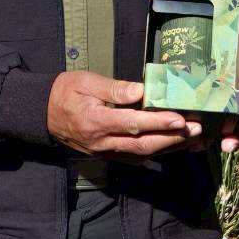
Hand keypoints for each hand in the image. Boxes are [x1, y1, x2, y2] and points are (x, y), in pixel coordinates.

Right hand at [47, 71, 201, 158]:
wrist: (42, 114)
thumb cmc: (65, 92)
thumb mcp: (86, 82)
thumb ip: (114, 87)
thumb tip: (141, 91)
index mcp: (97, 120)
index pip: (133, 123)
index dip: (159, 123)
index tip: (180, 119)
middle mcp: (102, 141)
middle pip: (142, 144)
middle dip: (171, 139)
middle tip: (196, 130)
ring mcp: (104, 151)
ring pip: (141, 153)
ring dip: (169, 148)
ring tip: (193, 140)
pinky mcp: (107, 155)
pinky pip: (135, 156)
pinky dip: (156, 152)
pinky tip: (173, 147)